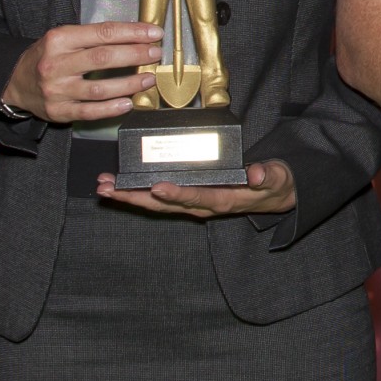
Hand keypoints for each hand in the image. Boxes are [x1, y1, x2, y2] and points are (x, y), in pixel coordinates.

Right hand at [4, 21, 163, 123]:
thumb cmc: (47, 57)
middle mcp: (56, 64)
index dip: (132, 33)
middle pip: (103, 58)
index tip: (154, 33)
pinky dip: (111, 108)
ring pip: (99, 88)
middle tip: (155, 54)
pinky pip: (89, 112)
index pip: (102, 33)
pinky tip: (128, 103)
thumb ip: (93, 37)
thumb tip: (136, 36)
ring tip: (148, 79)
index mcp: (59, 40)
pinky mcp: (58, 111)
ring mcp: (56, 90)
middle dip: (135, 55)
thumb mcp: (63, 39)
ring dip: (129, 84)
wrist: (15, 82)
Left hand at [95, 157, 298, 219]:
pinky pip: (159, 199)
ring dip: (129, 196)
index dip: (177, 193)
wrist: (274, 196)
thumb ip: (268, 176)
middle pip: (164, 204)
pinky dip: (138, 193)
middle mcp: (203, 205)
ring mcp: (194, 204)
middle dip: (135, 197)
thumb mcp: (277, 178)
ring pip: (156, 204)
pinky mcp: (189, 198)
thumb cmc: (274, 184)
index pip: (197, 197)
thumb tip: (256, 174)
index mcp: (223, 200)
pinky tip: (120, 186)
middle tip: (109, 188)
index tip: (157, 187)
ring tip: (103, 187)